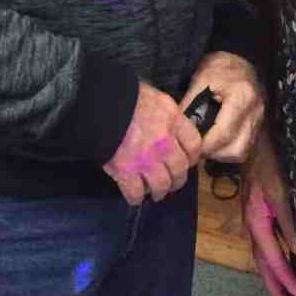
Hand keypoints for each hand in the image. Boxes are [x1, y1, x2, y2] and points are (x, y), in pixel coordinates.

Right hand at [102, 81, 200, 206]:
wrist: (101, 103)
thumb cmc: (127, 96)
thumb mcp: (155, 99)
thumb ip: (167, 116)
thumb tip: (172, 131)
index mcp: (173, 120)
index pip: (194, 145)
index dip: (192, 157)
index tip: (186, 161)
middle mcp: (164, 142)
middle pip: (180, 170)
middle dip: (177, 179)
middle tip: (171, 182)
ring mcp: (146, 159)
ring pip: (162, 185)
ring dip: (159, 192)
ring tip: (154, 192)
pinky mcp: (126, 172)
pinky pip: (136, 193)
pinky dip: (136, 198)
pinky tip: (135, 196)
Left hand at [179, 51, 264, 162]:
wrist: (238, 57)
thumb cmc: (218, 66)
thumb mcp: (201, 79)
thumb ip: (190, 104)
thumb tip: (177, 129)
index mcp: (242, 97)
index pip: (224, 133)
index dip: (205, 145)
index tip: (190, 147)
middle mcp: (255, 112)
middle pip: (236, 149)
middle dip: (214, 154)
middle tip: (197, 149)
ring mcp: (259, 120)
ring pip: (242, 152)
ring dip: (222, 155)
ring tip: (206, 146)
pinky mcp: (258, 125)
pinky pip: (245, 148)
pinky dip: (230, 150)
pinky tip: (217, 143)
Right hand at [242, 124, 295, 295]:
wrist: (251, 141)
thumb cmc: (267, 163)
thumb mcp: (281, 192)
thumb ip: (289, 222)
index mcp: (257, 223)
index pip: (274, 261)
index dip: (288, 281)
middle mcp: (251, 226)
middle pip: (263, 265)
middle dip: (277, 288)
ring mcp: (252, 220)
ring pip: (262, 257)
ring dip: (274, 276)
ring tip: (287, 293)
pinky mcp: (256, 214)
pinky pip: (264, 244)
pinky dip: (273, 259)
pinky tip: (282, 261)